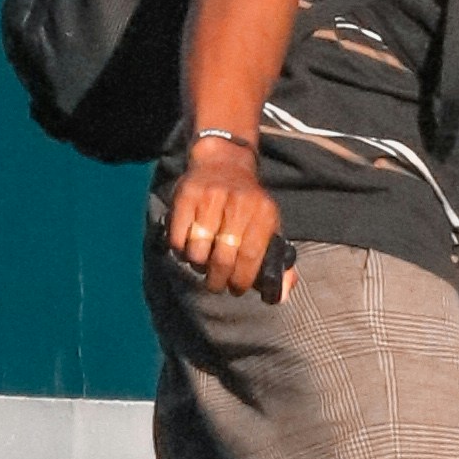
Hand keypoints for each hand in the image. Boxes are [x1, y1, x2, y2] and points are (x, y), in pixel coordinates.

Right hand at [166, 152, 290, 296]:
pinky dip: (180, 251)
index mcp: (263, 212)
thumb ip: (277, 263)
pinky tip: (188, 248)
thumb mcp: (269, 227)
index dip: (242, 280)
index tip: (236, 288)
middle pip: (223, 257)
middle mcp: (238, 203)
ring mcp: (210, 197)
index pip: (251, 256)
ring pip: (198, 250)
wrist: (224, 162)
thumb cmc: (248, 205)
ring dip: (198, 265)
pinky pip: (178, 237)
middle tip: (216, 284)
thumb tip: (281, 296)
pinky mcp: (186, 195)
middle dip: (218, 280)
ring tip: (202, 263)